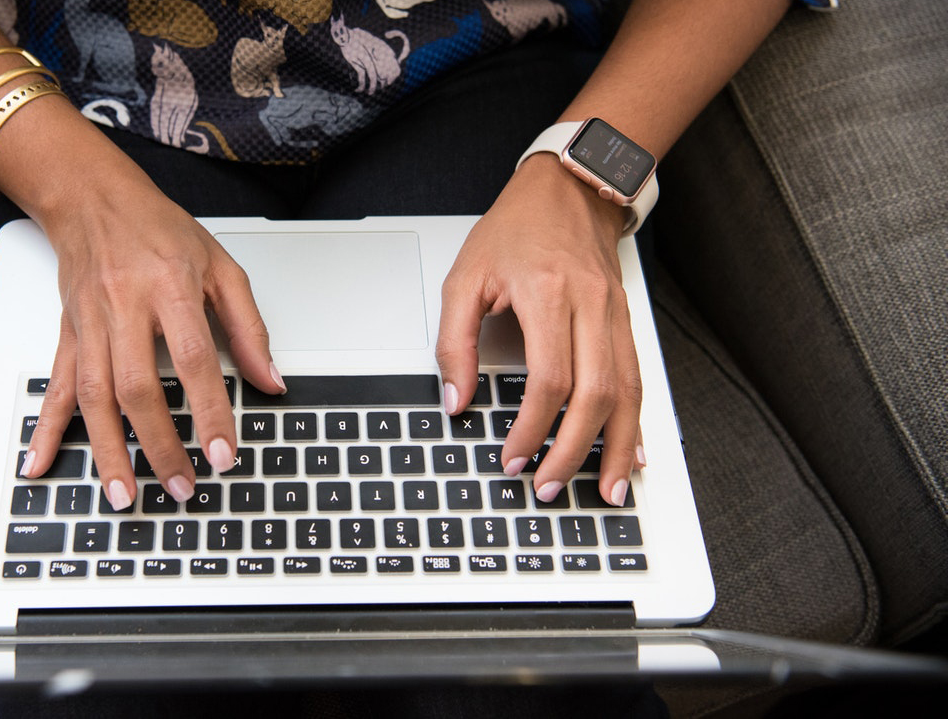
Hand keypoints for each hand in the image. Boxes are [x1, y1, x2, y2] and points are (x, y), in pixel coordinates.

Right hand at [18, 164, 284, 508]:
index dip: (210, 411)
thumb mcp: (221, 267)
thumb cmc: (159, 230)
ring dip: (108, 451)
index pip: (194, 360)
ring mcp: (90, 324)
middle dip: (159, 445)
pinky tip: (39, 462)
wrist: (94, 198)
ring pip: (94, 397)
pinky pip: (56, 386)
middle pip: (137, 387)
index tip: (224, 453)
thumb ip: (249, 327)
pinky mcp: (68, 334)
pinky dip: (46, 429)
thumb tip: (271, 381)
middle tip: (181, 486)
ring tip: (124, 494)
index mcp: (169, 288)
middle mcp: (125, 307)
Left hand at [437, 154, 644, 505]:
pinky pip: (638, 379)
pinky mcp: (626, 321)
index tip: (513, 458)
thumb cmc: (516, 228)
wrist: (571, 186)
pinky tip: (632, 452)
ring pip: (628, 393)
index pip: (549, 378)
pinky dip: (635, 422)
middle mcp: (592, 307)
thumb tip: (456, 400)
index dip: (532, 427)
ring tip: (608, 490)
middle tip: (550, 487)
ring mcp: (616, 315)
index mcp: (549, 294)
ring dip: (617, 448)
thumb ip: (454, 341)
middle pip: (596, 395)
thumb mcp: (465, 276)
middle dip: (574, 452)